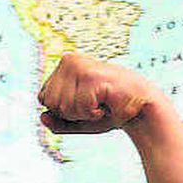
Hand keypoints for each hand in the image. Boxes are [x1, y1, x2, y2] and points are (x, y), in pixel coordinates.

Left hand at [38, 53, 160, 134]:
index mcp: (63, 66)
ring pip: (63, 106)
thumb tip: (41, 116)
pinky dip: (93, 114)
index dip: (63, 111)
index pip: (43, 98)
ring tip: (100, 103)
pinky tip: (106, 104)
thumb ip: (58, 122)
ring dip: (84, 114)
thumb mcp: (79, 120)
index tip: (83, 104)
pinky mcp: (91, 76)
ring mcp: (79, 66)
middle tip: (93, 105)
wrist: (141, 109)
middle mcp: (69, 61)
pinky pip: (79, 108)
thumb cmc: (110, 112)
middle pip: (50, 103)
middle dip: (71, 113)